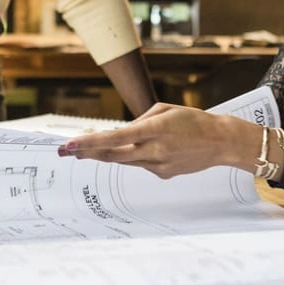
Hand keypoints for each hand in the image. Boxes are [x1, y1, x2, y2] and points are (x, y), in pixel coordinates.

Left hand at [58, 103, 259, 178]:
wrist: (220, 142)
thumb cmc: (193, 120)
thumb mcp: (165, 110)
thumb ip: (140, 121)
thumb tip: (121, 133)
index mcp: (154, 130)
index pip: (114, 137)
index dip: (89, 143)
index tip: (70, 145)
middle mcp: (153, 151)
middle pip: (111, 154)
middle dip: (86, 153)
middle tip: (64, 151)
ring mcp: (158, 166)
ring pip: (123, 160)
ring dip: (104, 155)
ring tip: (84, 151)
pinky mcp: (163, 174)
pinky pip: (141, 164)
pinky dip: (135, 156)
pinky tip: (143, 149)